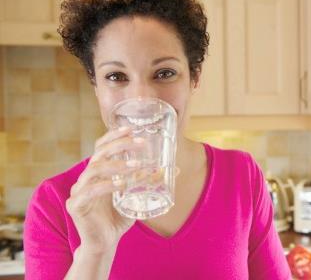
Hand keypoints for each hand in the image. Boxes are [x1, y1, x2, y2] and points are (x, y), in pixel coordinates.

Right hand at [66, 127, 143, 254]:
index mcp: (98, 172)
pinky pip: (91, 191)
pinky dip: (107, 186)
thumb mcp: (136, 197)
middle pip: (100, 153)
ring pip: (95, 170)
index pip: (102, 147)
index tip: (132, 128)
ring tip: (136, 166)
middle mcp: (86, 178)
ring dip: (117, 165)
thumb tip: (174, 169)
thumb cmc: (118, 218)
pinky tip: (121, 185)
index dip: (114, 135)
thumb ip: (149, 182)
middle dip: (120, 145)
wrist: (104, 243)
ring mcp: (79, 190)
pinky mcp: (75, 205)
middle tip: (140, 143)